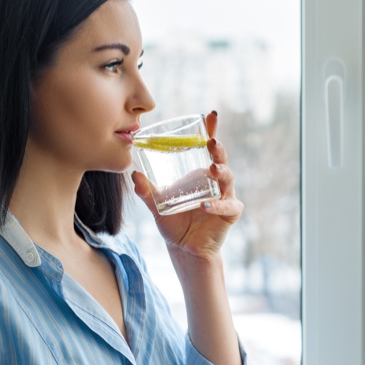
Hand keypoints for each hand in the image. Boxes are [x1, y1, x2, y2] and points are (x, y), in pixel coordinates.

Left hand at [131, 111, 242, 259]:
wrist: (184, 249)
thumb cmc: (174, 223)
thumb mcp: (157, 205)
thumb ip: (147, 191)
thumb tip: (134, 174)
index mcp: (200, 172)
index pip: (208, 148)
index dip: (211, 130)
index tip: (210, 115)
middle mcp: (215, 181)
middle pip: (221, 159)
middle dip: (218, 149)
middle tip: (211, 142)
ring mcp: (225, 196)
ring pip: (228, 179)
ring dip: (221, 172)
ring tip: (211, 169)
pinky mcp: (230, 213)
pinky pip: (227, 206)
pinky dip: (217, 205)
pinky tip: (205, 206)